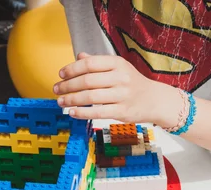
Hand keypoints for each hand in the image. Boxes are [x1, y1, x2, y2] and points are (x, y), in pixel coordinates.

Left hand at [53, 53, 177, 125]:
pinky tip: (71, 112)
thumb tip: (78, 56)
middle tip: (56, 89)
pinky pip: (98, 113)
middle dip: (68, 85)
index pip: (90, 64)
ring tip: (60, 101)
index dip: (72, 69)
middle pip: (88, 81)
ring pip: (91, 97)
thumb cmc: (132, 82)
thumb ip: (98, 62)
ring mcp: (122, 95)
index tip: (60, 74)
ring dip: (72, 100)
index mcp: (117, 63)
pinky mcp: (123, 111)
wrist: (154, 100)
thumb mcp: (118, 67)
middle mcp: (121, 78)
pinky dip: (82, 113)